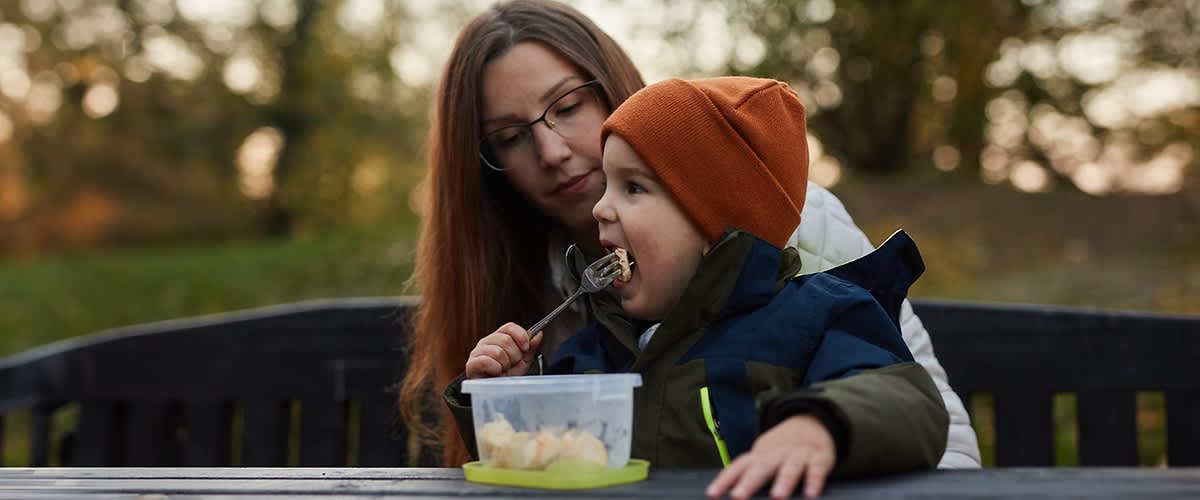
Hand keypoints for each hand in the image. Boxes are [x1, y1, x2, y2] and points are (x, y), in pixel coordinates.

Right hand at [465, 322, 542, 378]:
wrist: (494, 394)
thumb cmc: (506, 377)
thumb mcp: (522, 363)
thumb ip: (530, 348)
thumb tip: (538, 334)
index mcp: (499, 338)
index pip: (509, 327)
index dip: (520, 335)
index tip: (526, 348)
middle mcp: (487, 342)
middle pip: (505, 339)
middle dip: (514, 356)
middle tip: (511, 365)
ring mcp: (477, 352)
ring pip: (498, 351)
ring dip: (504, 365)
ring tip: (503, 371)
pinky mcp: (471, 364)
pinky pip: (486, 361)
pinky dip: (495, 369)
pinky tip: (495, 373)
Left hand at [706, 414, 834, 498]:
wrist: (812, 422)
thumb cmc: (782, 449)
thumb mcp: (764, 457)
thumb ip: (749, 474)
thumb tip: (730, 493)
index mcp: (760, 455)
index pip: (738, 467)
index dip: (724, 480)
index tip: (712, 494)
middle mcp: (776, 453)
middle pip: (761, 467)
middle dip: (749, 483)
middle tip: (738, 497)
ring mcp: (797, 454)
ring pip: (789, 468)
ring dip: (783, 482)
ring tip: (777, 497)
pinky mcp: (818, 458)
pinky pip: (816, 470)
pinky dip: (814, 481)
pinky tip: (811, 494)